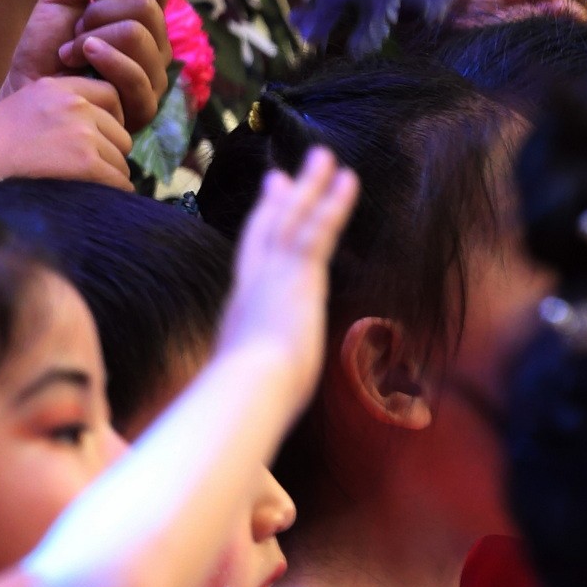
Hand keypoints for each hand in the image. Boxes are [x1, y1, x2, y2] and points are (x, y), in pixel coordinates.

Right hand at [0, 74, 133, 186]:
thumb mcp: (21, 108)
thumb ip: (55, 110)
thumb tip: (89, 132)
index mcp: (57, 87)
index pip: (109, 95)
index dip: (108, 121)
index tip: (98, 141)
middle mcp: (75, 104)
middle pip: (120, 131)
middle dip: (110, 152)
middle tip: (89, 172)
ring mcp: (83, 133)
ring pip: (121, 160)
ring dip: (109, 177)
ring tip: (83, 190)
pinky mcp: (86, 163)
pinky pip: (119, 182)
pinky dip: (112, 195)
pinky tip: (92, 203)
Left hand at [7, 0, 172, 131]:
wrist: (26, 90)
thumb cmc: (44, 47)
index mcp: (143, 16)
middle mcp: (157, 45)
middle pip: (145, 6)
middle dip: (97, 13)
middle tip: (75, 31)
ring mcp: (154, 77)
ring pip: (137, 34)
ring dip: (92, 39)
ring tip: (72, 52)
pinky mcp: (144, 106)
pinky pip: (134, 72)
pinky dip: (100, 60)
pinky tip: (76, 64)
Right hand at [217, 145, 357, 409]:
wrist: (251, 390)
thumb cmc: (244, 404)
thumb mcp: (242, 396)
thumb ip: (241, 398)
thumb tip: (238, 431)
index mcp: (240, 310)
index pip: (248, 264)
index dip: (254, 237)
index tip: (258, 221)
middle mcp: (254, 283)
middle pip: (265, 231)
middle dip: (276, 202)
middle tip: (283, 173)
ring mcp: (275, 273)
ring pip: (293, 218)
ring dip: (310, 186)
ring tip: (325, 156)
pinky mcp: (299, 273)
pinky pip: (319, 227)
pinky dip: (333, 201)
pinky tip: (347, 178)